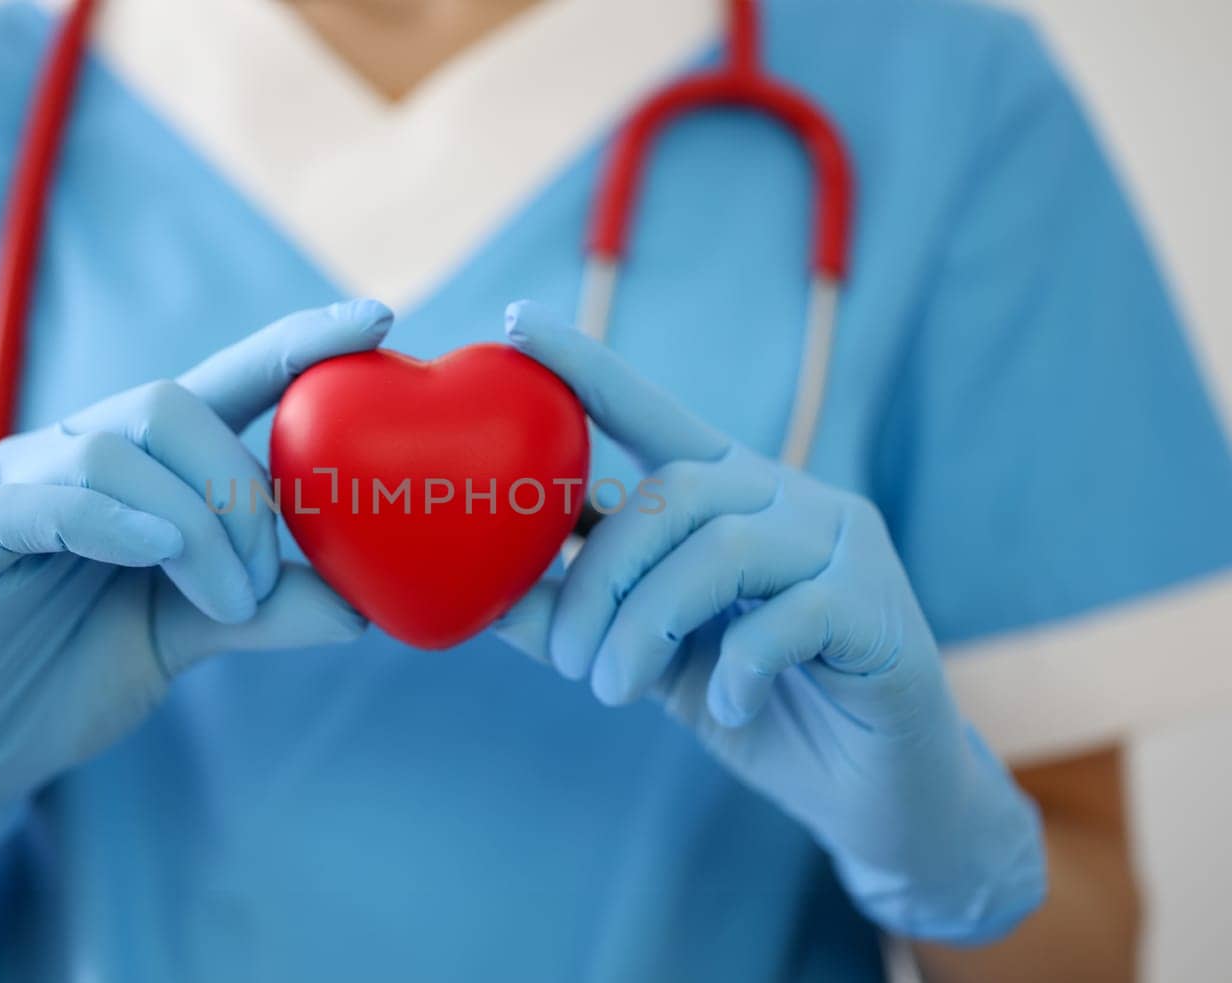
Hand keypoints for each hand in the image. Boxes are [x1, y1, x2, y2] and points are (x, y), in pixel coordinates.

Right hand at [0, 300, 393, 873]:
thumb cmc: (79, 674)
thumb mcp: (193, 635)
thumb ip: (268, 610)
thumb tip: (364, 606)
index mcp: (142, 470)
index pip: (224, 383)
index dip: (297, 345)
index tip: (379, 322)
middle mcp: (78, 458)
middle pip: (170, 404)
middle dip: (240, 486)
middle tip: (265, 577)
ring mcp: (17, 491)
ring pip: (114, 449)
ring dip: (194, 524)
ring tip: (227, 601)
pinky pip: (39, 502)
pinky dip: (111, 518)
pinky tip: (154, 552)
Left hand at [493, 302, 1045, 943]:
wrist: (873, 787)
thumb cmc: (752, 704)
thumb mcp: (649, 659)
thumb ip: (582, 618)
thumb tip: (479, 594)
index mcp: (726, 494)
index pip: (649, 412)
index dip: (584, 366)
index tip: (514, 322)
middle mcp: (785, 497)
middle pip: (672, 494)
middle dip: (599, 579)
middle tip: (569, 662)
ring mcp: (841, 544)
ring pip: (722, 549)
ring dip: (647, 627)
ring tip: (615, 692)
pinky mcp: (879, 606)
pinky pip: (791, 615)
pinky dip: (738, 667)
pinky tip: (730, 704)